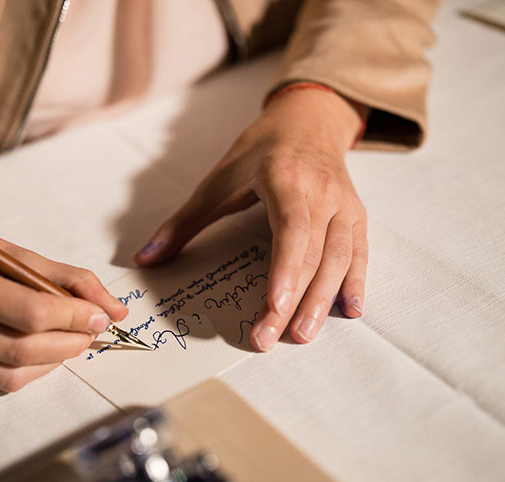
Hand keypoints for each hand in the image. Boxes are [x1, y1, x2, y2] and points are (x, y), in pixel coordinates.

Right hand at [0, 201, 127, 390]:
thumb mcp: (10, 250)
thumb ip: (66, 279)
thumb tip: (113, 309)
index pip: (30, 312)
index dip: (73, 318)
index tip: (99, 316)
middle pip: (22, 349)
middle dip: (68, 344)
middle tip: (90, 333)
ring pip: (9, 374)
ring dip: (51, 362)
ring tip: (68, 342)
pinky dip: (24, 369)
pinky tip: (35, 351)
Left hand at [133, 86, 367, 350]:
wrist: (307, 120)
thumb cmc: (259, 151)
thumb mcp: (217, 180)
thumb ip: (182, 222)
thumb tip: (145, 259)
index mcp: (285, 179)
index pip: (291, 230)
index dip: (285, 270)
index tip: (274, 306)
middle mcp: (321, 191)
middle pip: (314, 253)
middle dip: (295, 300)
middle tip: (275, 337)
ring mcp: (344, 203)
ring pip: (340, 256)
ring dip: (324, 298)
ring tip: (304, 334)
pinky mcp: (356, 214)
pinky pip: (360, 251)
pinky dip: (356, 282)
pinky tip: (350, 312)